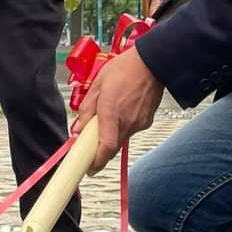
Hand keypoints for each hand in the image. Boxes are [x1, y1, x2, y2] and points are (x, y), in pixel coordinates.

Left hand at [73, 45, 162, 173]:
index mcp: (112, 112)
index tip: (88, 168)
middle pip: (111, 148)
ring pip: (120, 139)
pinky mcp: (146, 122)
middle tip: (90, 143)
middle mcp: (127, 121)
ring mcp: (138, 123)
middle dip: (99, 149)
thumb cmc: (125, 69)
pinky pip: (129, 131)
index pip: (106, 147)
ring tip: (109, 114)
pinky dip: (121, 126)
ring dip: (110, 134)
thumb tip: (78, 128)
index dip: (96, 162)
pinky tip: (121, 110)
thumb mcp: (97, 84)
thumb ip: (86, 109)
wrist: (152, 63)